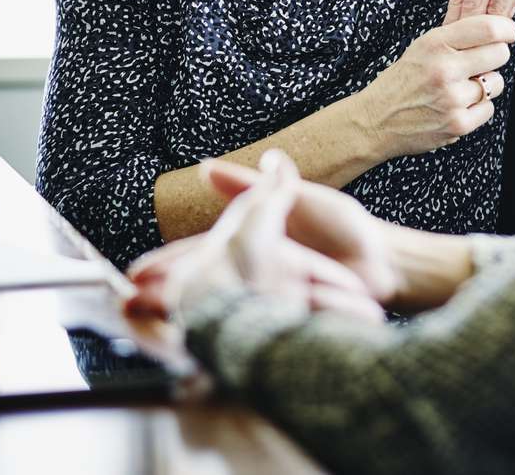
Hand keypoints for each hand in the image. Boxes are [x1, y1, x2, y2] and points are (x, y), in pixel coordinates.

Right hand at [126, 151, 385, 324]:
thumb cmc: (341, 227)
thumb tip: (206, 166)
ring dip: (188, 324)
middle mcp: (254, 277)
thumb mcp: (296, 198)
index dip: (168, 264)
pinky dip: (227, 342)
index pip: (199, 255)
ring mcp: (268, 302)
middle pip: (202, 289)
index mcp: (251, 247)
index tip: (136, 273)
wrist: (383, 259)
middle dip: (166, 299)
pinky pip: (254, 332)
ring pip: (220, 314)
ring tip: (155, 333)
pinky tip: (204, 349)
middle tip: (131, 309)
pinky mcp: (286, 323)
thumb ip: (254, 186)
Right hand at [358, 14, 514, 157]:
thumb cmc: (402, 81)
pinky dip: (477, 108)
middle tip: (481, 63)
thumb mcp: (422, 47)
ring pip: (497, 83)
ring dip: (485, 85)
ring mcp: (452, 98)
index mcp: (435, 43)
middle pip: (499, 54)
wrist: (375, 120)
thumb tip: (497, 26)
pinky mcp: (457, 124)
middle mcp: (444, 68)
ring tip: (460, 88)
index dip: (506, 28)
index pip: (488, 27)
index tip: (508, 32)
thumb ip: (456, 37)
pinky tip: (457, 106)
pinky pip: (488, 109)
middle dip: (495, 57)